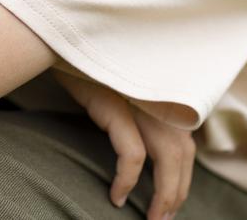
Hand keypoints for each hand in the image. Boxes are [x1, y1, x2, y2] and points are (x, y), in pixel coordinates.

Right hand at [53, 70, 194, 219]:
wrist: (59, 44)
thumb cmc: (88, 72)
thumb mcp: (121, 92)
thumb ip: (140, 115)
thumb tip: (147, 156)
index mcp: (165, 93)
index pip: (186, 145)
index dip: (183, 178)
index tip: (171, 203)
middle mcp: (160, 95)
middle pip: (182, 153)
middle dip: (176, 192)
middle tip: (163, 219)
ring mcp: (140, 99)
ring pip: (168, 157)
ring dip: (164, 194)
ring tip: (152, 217)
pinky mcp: (116, 104)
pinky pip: (132, 153)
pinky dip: (128, 179)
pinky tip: (117, 196)